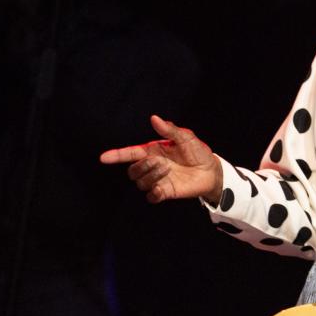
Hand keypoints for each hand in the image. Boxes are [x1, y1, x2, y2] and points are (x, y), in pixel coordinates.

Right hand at [99, 114, 223, 204]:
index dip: (116, 155)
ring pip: (140, 183)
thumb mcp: (186, 137)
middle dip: (142, 166)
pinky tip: (162, 187)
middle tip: (160, 162)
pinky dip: (154, 193)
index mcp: (152, 151)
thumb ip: (170, 130)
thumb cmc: (197, 152)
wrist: (211, 170)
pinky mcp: (166, 192)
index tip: (103, 158)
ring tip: (168, 169)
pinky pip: (151, 197)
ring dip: (151, 176)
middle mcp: (152, 166)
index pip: (129, 154)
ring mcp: (158, 180)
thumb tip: (154, 118)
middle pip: (132, 171)